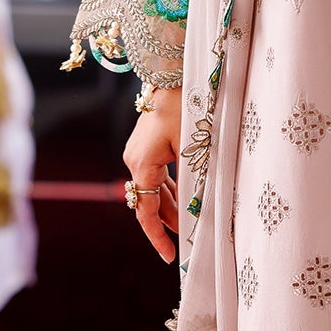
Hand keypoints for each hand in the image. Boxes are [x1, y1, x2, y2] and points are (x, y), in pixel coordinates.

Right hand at [122, 86, 181, 263]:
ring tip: (189, 225)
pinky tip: (184, 200)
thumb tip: (197, 212)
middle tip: (187, 244)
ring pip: (153, 190)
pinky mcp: (146, 146)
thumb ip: (192, 181)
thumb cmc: (187, 108)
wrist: (174, 73)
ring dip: (171, 207)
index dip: (158, 236)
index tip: (171, 257)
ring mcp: (138, 153)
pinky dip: (169, 190)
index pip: (146, 211)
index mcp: (141, 164)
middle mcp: (134, 160)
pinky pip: (156, 176)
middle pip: (149, 202)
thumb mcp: (192, 148)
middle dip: (168, 223)